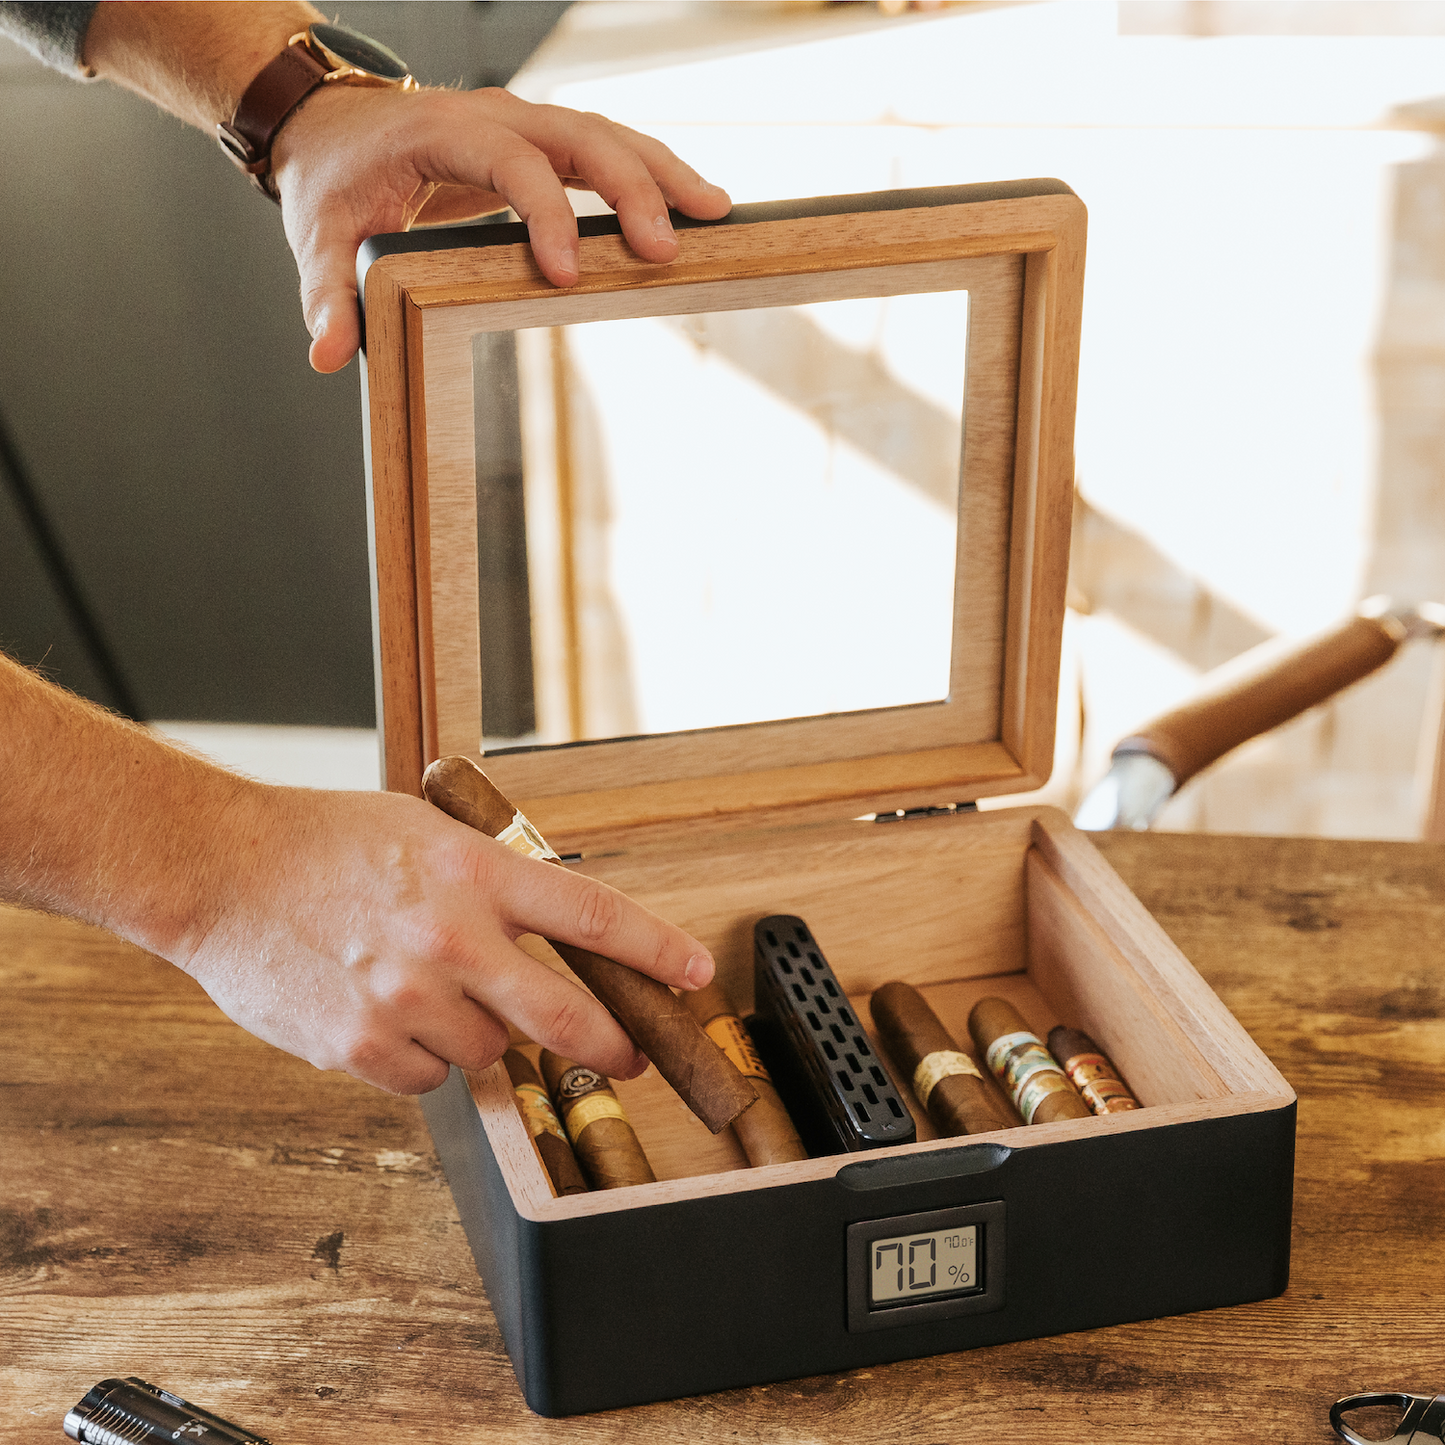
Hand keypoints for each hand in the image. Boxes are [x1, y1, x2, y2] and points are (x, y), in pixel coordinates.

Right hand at [176, 782, 715, 1093]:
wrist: (223, 870)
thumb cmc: (329, 843)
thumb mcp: (428, 833)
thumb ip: (495, 881)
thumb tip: (560, 929)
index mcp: (477, 871)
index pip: (594, 915)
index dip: (656, 950)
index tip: (695, 974)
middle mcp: (453, 936)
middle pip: (567, 1017)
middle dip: (613, 1047)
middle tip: (629, 1058)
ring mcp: (407, 997)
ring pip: (489, 1051)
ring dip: (480, 1033)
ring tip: (427, 989)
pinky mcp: (362, 1046)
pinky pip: (428, 1077)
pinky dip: (422, 1057)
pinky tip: (385, 1014)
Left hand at [271, 83, 732, 373]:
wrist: (334, 125)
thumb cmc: (333, 180)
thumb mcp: (317, 236)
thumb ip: (326, 297)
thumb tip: (330, 357)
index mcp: (440, 131)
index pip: (508, 159)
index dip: (543, 211)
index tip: (565, 273)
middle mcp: (494, 115)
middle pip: (580, 135)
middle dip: (628, 189)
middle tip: (665, 251)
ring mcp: (526, 124)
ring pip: (608, 136)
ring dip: (661, 175)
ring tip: (713, 217)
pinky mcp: (544, 144)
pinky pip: (608, 151)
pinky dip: (652, 177)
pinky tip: (693, 211)